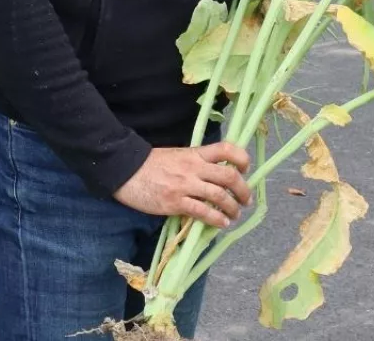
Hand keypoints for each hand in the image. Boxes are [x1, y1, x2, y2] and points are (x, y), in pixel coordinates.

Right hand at [113, 141, 252, 228]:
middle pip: (228, 176)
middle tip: (246, 200)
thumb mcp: (178, 155)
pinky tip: (222, 224)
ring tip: (235, 215)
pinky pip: (202, 212)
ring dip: (232, 207)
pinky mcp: (175, 203)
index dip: (241, 158)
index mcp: (195, 153)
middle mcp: (194, 167)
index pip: (226, 149)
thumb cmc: (153, 164)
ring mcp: (185, 185)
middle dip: (243, 190)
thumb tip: (216, 176)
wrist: (126, 171)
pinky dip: (216, 219)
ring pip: (218, 196)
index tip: (246, 169)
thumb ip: (197, 162)